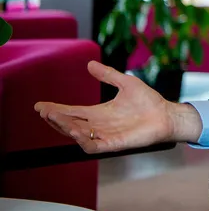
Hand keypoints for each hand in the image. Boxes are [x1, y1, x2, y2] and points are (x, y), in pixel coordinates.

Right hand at [34, 60, 201, 152]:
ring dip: (65, 127)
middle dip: (55, 119)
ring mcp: (105, 135)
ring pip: (77, 135)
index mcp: (98, 112)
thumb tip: (90, 64)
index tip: (40, 105)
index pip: (71, 111)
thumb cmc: (149, 101)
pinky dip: (82, 140)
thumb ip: (108, 75)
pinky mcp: (113, 144)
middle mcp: (98, 125)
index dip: (55, 109)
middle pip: (70, 124)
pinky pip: (93, 146)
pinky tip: (75, 131)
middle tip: (44, 111)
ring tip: (54, 118)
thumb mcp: (126, 83)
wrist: (166, 114)